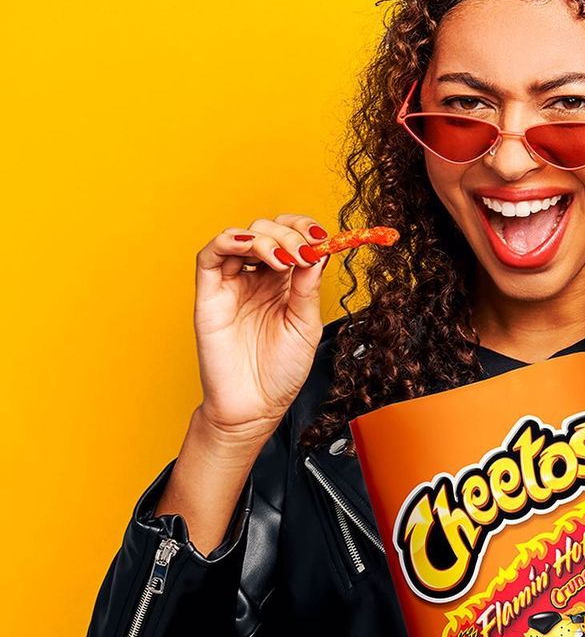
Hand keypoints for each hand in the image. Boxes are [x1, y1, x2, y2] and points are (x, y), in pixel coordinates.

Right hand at [193, 214, 331, 436]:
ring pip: (243, 236)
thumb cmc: (281, 372)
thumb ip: (308, 287)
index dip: (305, 229)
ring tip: (283, 260)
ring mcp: (233, 283)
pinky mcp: (210, 293)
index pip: (292, 237)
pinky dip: (229, 240)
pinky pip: (210, 254)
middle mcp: (258, 278)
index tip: (322, 238)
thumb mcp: (306, 326)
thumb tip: (319, 250)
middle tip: (303, 254)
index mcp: (284, 283)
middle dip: (289, 234)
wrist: (254, 407)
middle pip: (269, 230)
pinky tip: (250, 247)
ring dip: (266, 238)